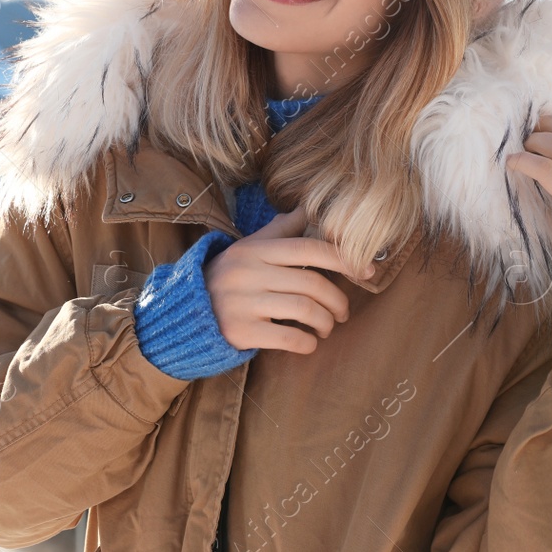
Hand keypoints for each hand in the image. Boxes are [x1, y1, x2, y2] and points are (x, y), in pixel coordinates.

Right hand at [202, 208, 372, 354]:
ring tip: (326, 327)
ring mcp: (244, 302)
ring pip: (305, 310)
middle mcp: (249, 273)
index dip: (342, 258)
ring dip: (325, 323)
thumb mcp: (247, 249)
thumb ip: (279, 232)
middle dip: (337, 300)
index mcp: (254, 251)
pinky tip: (308, 342)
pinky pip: (289, 337)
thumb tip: (307, 208)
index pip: (307, 248)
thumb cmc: (226, 278)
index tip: (367, 270)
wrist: (185, 312)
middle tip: (342, 311)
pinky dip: (307, 343)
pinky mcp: (241, 331)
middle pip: (311, 283)